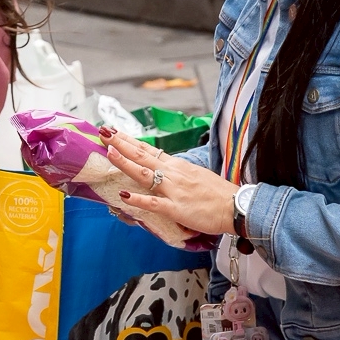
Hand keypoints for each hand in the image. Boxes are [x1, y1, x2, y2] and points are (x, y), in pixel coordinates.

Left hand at [104, 136, 238, 236]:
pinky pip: (154, 203)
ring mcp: (174, 190)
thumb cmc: (217, 193)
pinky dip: (138, 199)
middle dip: (120, 143)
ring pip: (144, 174)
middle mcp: (173, 173)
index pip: (149, 149)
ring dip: (125, 163)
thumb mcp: (195, 174)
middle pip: (142, 155)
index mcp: (177, 165)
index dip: (129, 140)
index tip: (114, 131)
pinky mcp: (176, 208)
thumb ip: (177, 172)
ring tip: (109, 153)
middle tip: (103, 132)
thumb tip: (162, 169)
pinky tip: (124, 195)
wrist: (236, 206)